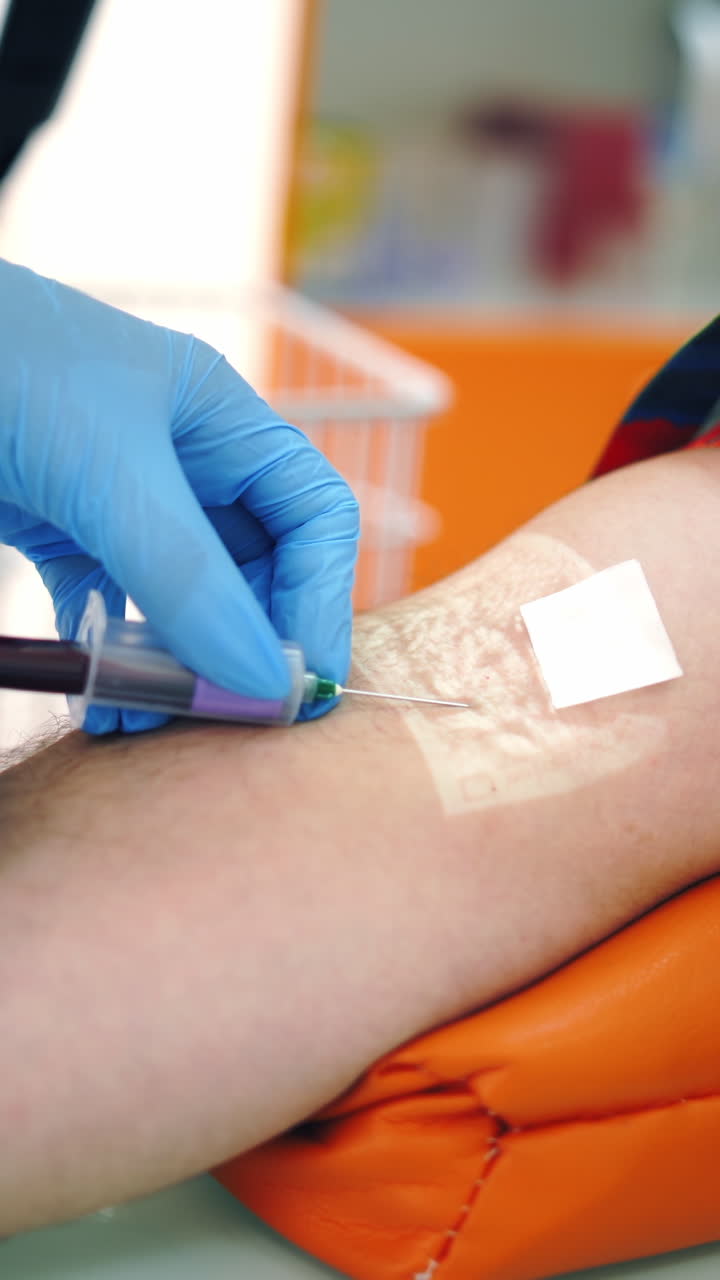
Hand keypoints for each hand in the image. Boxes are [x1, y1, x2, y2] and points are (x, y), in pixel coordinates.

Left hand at [0, 261, 358, 732]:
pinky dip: (111, 660)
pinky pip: (108, 610)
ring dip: (177, 667)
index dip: (320, 598)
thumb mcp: (106, 472)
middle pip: (253, 570)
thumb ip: (187, 579)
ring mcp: (121, 500)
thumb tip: (265, 679)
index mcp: (221, 420)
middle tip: (229, 715)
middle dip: (246, 646)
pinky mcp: (62, 532)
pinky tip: (102, 706)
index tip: (303, 679)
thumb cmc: (2, 364)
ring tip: (153, 720)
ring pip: (182, 602)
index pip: (312, 516)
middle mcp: (184, 461)